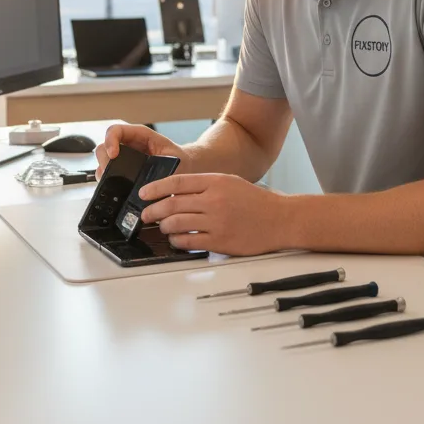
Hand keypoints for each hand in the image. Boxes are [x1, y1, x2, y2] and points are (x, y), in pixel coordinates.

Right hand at [94, 122, 188, 179]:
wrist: (185, 167)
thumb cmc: (179, 159)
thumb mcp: (173, 160)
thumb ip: (160, 168)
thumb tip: (147, 184)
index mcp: (139, 135)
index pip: (116, 130)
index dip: (110, 141)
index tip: (113, 155)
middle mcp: (128, 145)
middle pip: (104, 147)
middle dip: (104, 161)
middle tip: (109, 174)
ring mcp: (123, 158)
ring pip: (103, 162)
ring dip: (104, 173)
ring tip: (112, 184)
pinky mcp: (122, 172)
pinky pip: (108, 174)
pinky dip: (107, 182)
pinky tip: (115, 189)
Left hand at [139, 173, 289, 254]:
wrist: (280, 219)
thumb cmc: (256, 202)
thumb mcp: (231, 183)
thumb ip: (205, 185)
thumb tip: (176, 191)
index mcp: (216, 182)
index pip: (177, 182)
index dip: (155, 188)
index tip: (143, 194)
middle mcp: (214, 200)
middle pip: (172, 204)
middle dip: (153, 210)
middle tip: (146, 214)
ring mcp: (216, 221)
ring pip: (176, 223)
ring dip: (164, 226)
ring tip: (163, 226)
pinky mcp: (219, 241)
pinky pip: (188, 241)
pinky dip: (177, 240)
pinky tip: (177, 239)